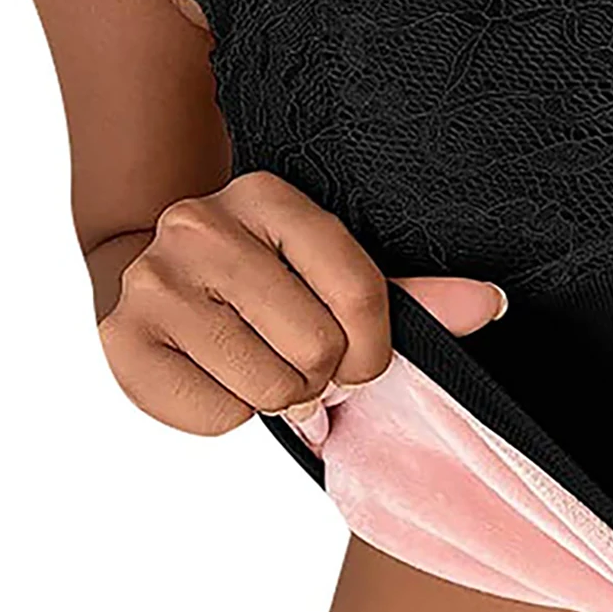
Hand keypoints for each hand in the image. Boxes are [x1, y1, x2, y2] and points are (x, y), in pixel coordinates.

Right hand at [97, 170, 507, 435]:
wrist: (150, 283)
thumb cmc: (265, 284)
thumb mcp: (334, 273)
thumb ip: (414, 296)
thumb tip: (492, 304)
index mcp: (266, 195)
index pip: (361, 293)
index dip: (374, 348)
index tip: (362, 359)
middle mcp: (200, 226)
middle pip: (315, 348)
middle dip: (319, 375)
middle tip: (297, 361)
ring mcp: (154, 282)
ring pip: (268, 389)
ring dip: (277, 398)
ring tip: (257, 366)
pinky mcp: (120, 341)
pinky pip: (218, 416)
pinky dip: (228, 413)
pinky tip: (214, 375)